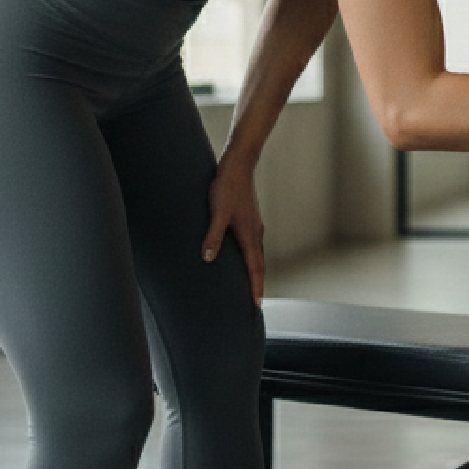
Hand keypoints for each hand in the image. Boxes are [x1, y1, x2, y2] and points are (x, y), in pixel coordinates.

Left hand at [203, 158, 266, 304]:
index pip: (255, 268)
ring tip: (250, 283)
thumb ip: (213, 236)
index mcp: (250, 235)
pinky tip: (243, 256)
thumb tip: (208, 258)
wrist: (239, 165)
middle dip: (257, 283)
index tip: (256, 304)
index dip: (255, 287)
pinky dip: (251, 257)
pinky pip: (253, 245)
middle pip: (259, 264)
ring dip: (254, 270)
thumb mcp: (217, 212)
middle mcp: (256, 233)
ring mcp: (254, 225)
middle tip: (254, 301)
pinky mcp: (250, 219)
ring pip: (257, 254)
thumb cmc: (228, 187)